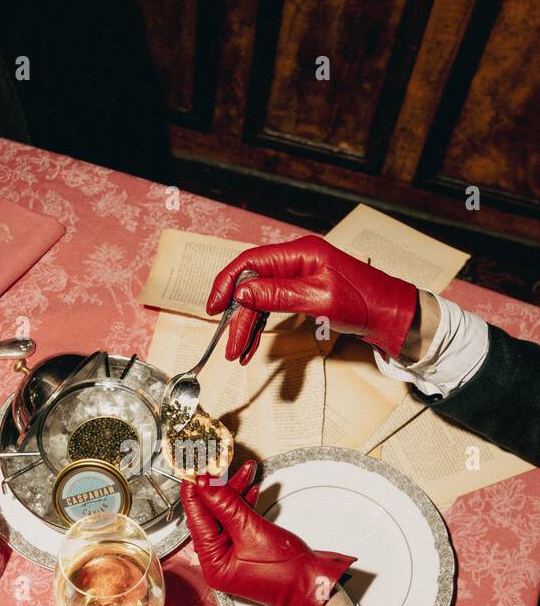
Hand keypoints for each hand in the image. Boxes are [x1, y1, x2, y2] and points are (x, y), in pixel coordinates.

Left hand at [181, 461, 355, 605]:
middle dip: (219, 487)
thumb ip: (225, 504)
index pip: (196, 518)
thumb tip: (205, 484)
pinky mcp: (248, 548)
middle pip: (210, 515)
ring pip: (226, 515)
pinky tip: (250, 488)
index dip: (195, 490)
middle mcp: (219, 560)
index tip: (196, 467)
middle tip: (219, 464)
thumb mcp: (251, 530)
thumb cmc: (287, 573)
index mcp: (212, 563)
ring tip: (243, 470)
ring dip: (235, 491)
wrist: (314, 585)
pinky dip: (244, 504)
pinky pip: (239, 521)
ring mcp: (234, 555)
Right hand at [206, 234, 417, 362]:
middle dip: (239, 317)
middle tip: (230, 346)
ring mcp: (299, 277)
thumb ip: (279, 294)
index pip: (250, 262)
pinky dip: (262, 328)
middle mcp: (296, 261)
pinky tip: (253, 347)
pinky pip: (272, 308)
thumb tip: (243, 292)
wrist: (392, 315)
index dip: (227, 284)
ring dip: (248, 326)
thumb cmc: (365, 302)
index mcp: (300, 253)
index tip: (212, 308)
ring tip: (238, 353)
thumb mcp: (319, 299)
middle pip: (253, 285)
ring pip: (260, 300)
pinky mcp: (303, 294)